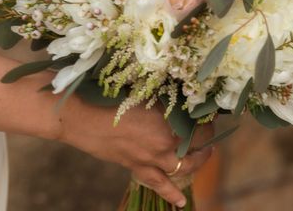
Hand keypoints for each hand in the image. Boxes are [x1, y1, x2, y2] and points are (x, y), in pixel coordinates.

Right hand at [58, 97, 213, 207]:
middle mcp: (164, 142)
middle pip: (196, 147)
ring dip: (196, 163)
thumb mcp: (140, 93)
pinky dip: (171, 194)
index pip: (198, 126)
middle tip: (209, 135)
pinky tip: (180, 203)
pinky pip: (158, 184)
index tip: (207, 114)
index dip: (206, 121)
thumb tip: (176, 98)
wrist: (82, 117)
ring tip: (204, 156)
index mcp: (167, 120)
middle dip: (205, 142)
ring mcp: (151, 158)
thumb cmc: (108, 98)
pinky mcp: (137, 167)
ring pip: (183, 167)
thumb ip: (161, 99)